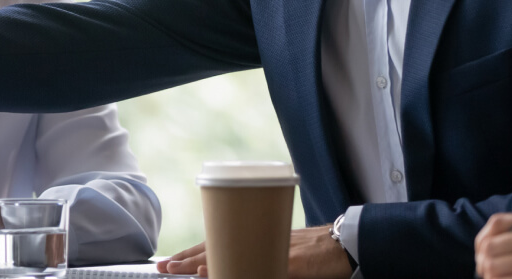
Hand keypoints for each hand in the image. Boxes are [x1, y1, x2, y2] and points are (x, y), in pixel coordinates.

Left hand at [159, 225, 352, 278]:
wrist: (348, 243)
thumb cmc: (315, 249)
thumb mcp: (281, 249)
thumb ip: (259, 255)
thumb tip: (229, 268)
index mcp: (255, 238)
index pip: (217, 244)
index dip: (192, 253)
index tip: (170, 261)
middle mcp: (259, 240)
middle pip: (217, 248)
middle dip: (187, 258)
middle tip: (163, 266)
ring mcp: (274, 250)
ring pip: (232, 255)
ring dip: (203, 263)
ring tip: (179, 269)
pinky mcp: (291, 263)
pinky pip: (260, 267)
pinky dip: (239, 270)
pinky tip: (221, 274)